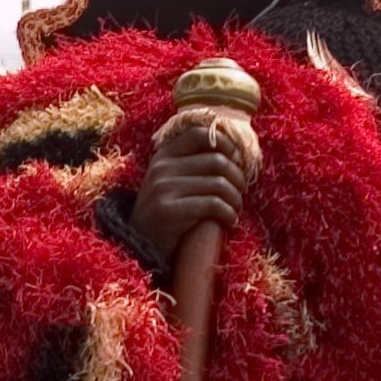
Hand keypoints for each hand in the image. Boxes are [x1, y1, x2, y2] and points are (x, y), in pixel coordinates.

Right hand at [130, 112, 253, 265]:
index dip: (225, 142)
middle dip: (238, 177)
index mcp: (163, 155)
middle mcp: (162, 168)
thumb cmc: (164, 213)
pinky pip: (212, 204)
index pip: (199, 134)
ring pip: (218, 184)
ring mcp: (164, 188)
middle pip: (216, 160)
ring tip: (236, 209)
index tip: (237, 159)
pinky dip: (228, 213)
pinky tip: (229, 220)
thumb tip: (233, 152)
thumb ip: (190, 164)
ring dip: (236, 198)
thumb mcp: (169, 181)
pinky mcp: (170, 211)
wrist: (139, 246)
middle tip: (241, 191)